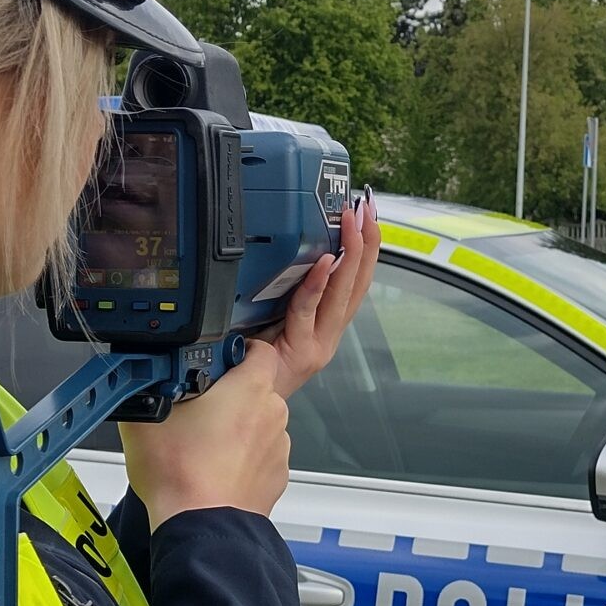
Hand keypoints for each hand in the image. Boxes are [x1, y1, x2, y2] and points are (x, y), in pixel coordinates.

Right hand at [121, 341, 291, 525]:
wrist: (199, 527)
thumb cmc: (179, 475)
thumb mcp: (146, 417)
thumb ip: (150, 386)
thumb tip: (141, 376)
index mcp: (250, 389)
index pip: (258, 350)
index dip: (235, 352)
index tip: (214, 363)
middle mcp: (272, 414)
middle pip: (256, 390)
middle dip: (230, 396)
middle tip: (197, 410)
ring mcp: (277, 448)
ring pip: (258, 425)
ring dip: (237, 429)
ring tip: (202, 447)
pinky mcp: (275, 476)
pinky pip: (259, 456)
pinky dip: (242, 459)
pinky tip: (214, 469)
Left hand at [261, 193, 378, 397]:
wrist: (237, 395)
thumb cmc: (251, 356)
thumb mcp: (273, 313)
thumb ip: (287, 288)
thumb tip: (289, 247)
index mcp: (327, 325)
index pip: (355, 282)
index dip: (366, 249)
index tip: (368, 217)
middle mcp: (329, 334)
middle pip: (358, 285)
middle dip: (367, 244)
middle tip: (367, 211)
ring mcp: (318, 344)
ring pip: (343, 295)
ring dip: (351, 255)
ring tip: (353, 224)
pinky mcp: (302, 352)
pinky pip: (309, 311)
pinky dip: (319, 284)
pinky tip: (325, 261)